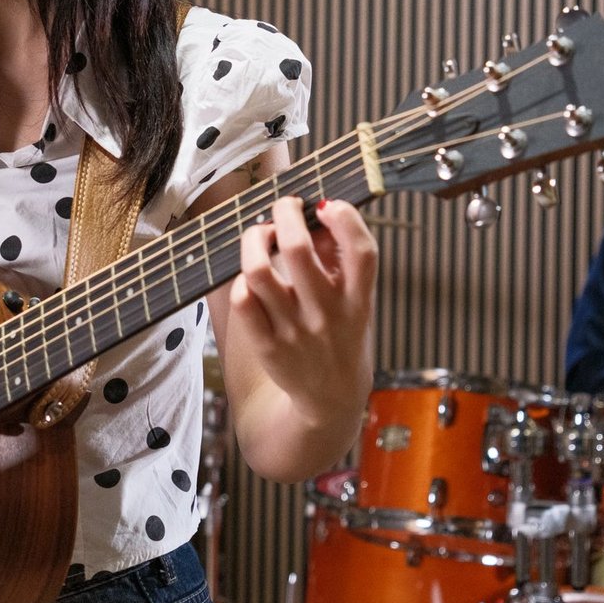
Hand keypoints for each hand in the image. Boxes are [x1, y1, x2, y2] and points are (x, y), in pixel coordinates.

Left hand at [228, 197, 376, 434]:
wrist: (331, 398)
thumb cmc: (342, 334)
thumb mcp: (356, 299)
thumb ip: (340, 257)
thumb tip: (316, 212)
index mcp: (358, 300)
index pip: (362, 252)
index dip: (345, 218)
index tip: (328, 204)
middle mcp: (327, 315)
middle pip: (296, 249)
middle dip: (284, 213)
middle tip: (284, 207)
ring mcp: (295, 332)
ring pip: (258, 270)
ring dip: (254, 239)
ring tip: (261, 235)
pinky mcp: (268, 346)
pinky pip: (243, 301)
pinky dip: (242, 279)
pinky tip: (252, 276)